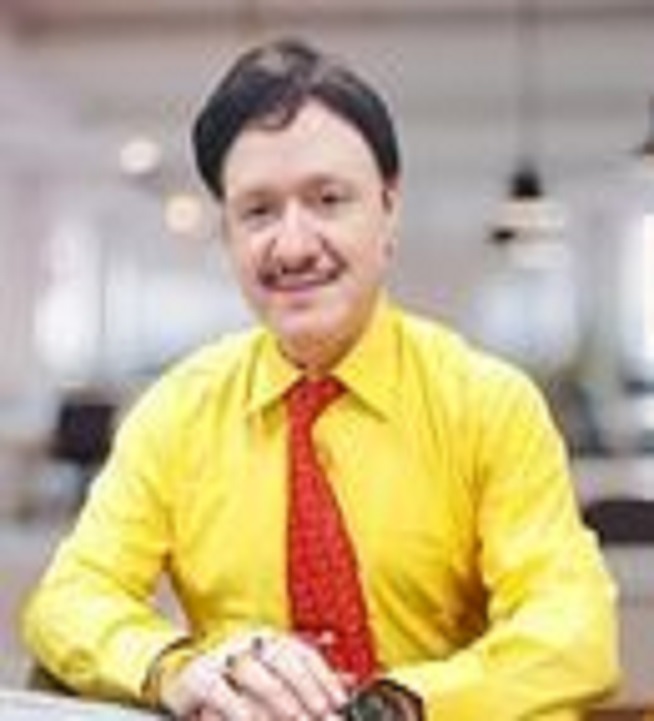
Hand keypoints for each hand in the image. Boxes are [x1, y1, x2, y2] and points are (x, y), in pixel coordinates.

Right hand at [160, 628, 349, 719]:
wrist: (180, 676)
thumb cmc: (233, 680)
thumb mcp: (272, 675)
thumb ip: (306, 678)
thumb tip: (348, 681)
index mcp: (267, 637)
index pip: (302, 651)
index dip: (323, 676)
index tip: (339, 700)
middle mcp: (247, 641)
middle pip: (283, 659)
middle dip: (306, 689)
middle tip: (322, 715)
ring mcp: (221, 656)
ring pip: (256, 674)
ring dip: (280, 701)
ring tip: (296, 720)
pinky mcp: (197, 677)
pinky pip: (221, 691)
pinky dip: (240, 710)